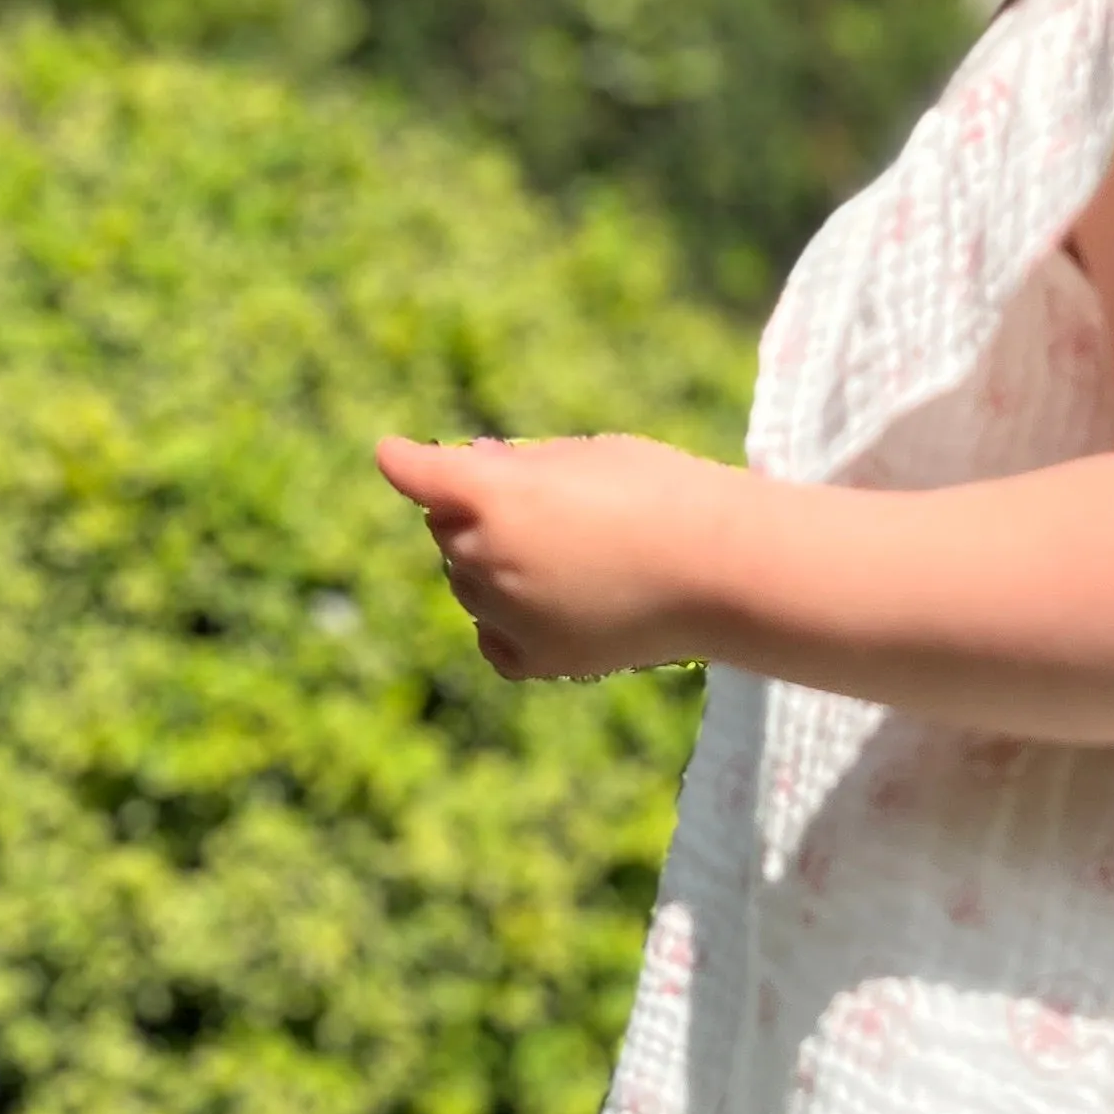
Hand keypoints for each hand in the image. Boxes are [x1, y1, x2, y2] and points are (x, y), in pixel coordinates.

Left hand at [373, 432, 730, 681]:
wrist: (722, 571)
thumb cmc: (663, 493)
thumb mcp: (587, 456)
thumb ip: (521, 465)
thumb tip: (474, 467)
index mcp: (495, 497)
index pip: (423, 476)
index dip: (405, 461)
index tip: (390, 454)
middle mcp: (489, 558)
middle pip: (447, 529)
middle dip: (471, 510)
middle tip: (529, 498)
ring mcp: (508, 615)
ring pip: (468, 582)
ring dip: (490, 561)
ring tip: (564, 548)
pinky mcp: (536, 659)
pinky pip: (491, 636)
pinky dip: (501, 618)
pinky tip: (541, 601)